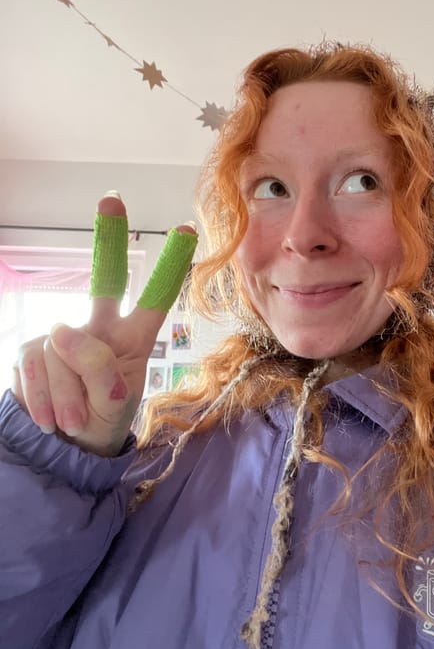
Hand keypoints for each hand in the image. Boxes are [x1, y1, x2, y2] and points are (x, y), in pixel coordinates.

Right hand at [11, 194, 197, 456]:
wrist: (64, 449)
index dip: (169, 267)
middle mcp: (101, 329)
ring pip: (64, 349)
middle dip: (109, 239)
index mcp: (134, 340)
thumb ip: (97, 368)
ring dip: (67, 395)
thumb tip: (61, 330)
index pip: (155, 299)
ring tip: (72, 421)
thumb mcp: (113, 405)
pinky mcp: (32, 349)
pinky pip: (34, 362)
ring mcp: (63, 336)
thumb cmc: (101, 423)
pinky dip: (41, 396)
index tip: (186, 231)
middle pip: (106, 279)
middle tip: (112, 199)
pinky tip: (49, 416)